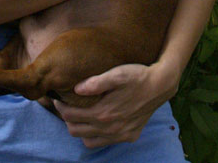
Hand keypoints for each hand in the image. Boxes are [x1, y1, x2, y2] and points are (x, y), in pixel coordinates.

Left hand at [53, 63, 178, 147]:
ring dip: (80, 130)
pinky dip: (96, 136)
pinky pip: (105, 143)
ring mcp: (120, 135)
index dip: (61, 107)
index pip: (71, 116)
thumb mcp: (116, 74)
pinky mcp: (129, 136)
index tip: (57, 98)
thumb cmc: (137, 76)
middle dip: (67, 119)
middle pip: (76, 131)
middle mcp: (110, 128)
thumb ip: (96, 83)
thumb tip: (76, 89)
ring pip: (89, 141)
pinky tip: (97, 122)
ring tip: (80, 115)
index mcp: (103, 113)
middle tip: (66, 106)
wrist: (160, 85)